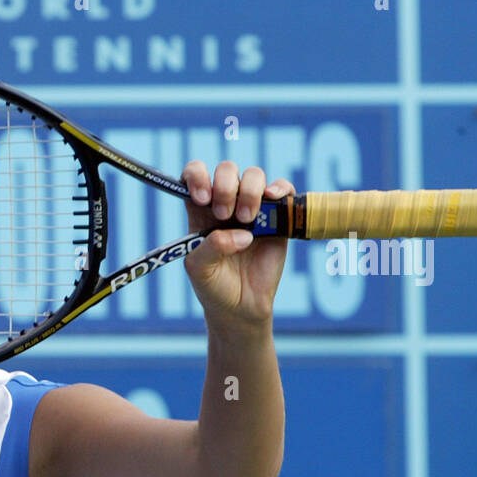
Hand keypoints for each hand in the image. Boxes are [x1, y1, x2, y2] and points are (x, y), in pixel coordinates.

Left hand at [181, 160, 293, 332]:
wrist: (240, 307)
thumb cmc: (214, 285)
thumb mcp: (200, 269)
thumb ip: (212, 247)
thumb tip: (243, 233)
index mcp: (200, 210)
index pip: (194, 175)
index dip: (196, 175)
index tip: (201, 197)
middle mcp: (226, 203)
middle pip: (226, 170)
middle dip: (224, 186)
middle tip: (223, 214)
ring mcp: (252, 208)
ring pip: (254, 175)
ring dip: (249, 191)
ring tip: (246, 220)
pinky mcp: (277, 218)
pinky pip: (283, 189)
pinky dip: (279, 188)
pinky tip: (272, 198)